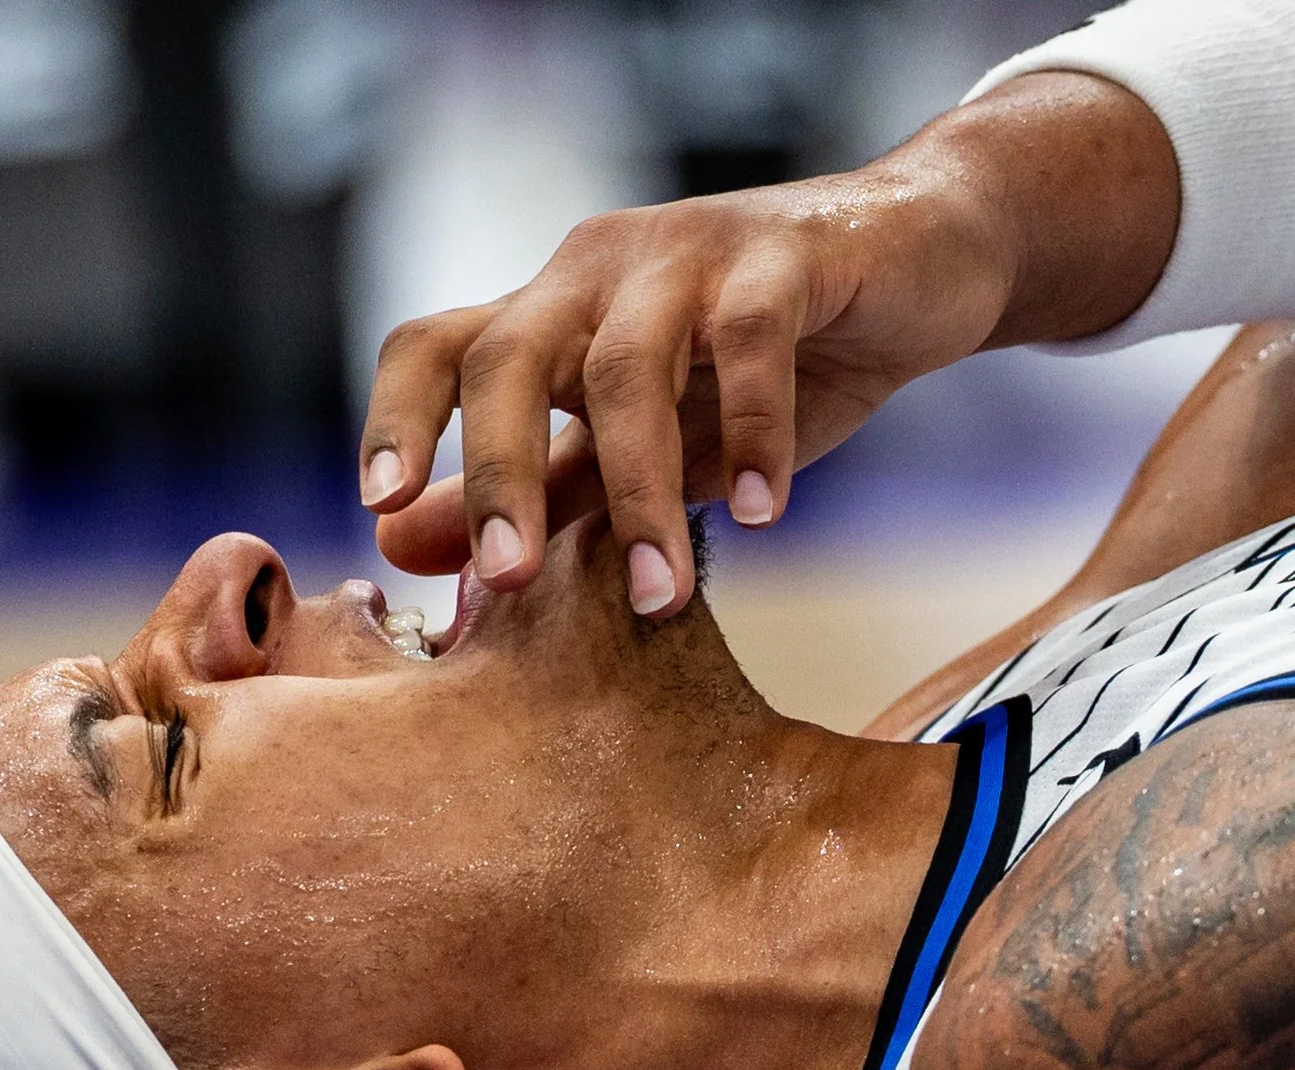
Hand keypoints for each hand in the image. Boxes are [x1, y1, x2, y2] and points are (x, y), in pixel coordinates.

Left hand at [359, 73, 1179, 616]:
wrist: (919, 261)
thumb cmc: (764, 361)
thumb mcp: (640, 439)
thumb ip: (537, 488)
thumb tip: (402, 547)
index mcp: (548, 311)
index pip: (434, 345)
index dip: (396, 419)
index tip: (375, 509)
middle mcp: (596, 270)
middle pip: (507, 355)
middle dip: (498, 473)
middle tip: (508, 582)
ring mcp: (686, 253)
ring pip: (626, 366)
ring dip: (639, 490)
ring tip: (663, 591)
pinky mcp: (784, 254)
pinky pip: (750, 342)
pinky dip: (751, 431)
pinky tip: (760, 511)